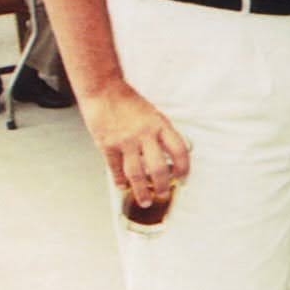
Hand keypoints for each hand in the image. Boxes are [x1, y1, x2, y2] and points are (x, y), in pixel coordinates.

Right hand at [79, 77, 191, 207]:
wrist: (105, 90)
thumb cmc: (129, 102)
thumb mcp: (153, 114)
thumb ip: (161, 134)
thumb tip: (170, 156)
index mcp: (160, 125)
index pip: (179, 150)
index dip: (184, 168)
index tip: (183, 178)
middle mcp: (145, 134)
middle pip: (159, 168)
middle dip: (163, 185)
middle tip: (163, 193)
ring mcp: (125, 141)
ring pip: (137, 174)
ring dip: (142, 191)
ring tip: (145, 199)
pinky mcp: (107, 145)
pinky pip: (115, 169)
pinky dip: (119, 180)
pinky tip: (123, 186)